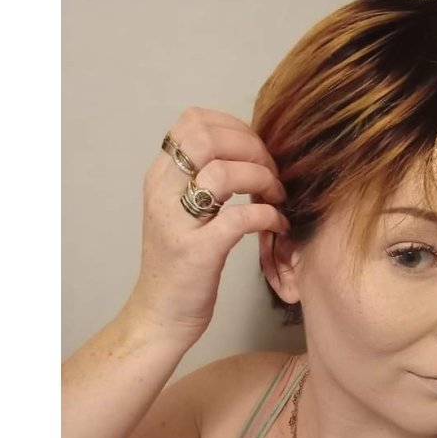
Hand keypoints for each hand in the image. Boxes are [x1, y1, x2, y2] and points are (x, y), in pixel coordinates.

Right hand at [125, 107, 289, 342]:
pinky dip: (268, 216)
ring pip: (223, 173)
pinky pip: (240, 218)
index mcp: (159, 177)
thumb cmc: (180, 266)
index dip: (234, 126)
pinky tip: (277, 224)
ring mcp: (178, 222)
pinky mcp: (197, 252)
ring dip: (262, 179)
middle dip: (251, 148)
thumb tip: (246, 150)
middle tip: (271, 173)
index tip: (257, 150)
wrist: (160, 317)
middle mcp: (162, 193)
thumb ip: (201, 179)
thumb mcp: (181, 211)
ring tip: (276, 197)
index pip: (192, 120)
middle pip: (207, 137)